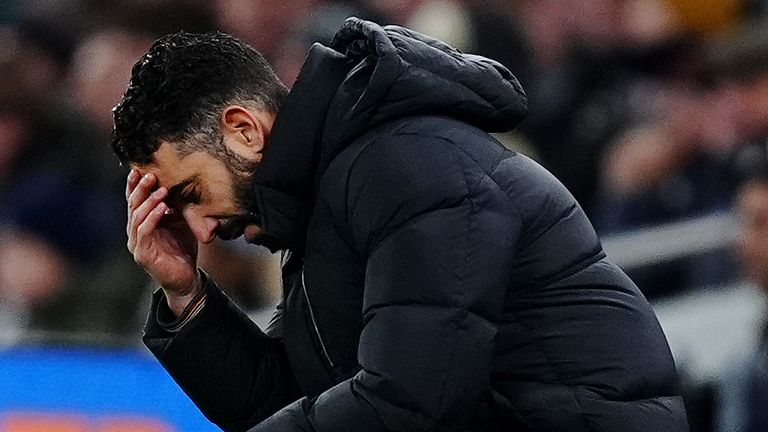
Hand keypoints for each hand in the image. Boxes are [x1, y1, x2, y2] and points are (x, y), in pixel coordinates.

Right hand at [126, 169, 199, 314]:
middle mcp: (135, 231)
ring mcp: (136, 243)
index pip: (134, 200)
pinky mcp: (142, 254)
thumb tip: (181, 184)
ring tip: (161, 190)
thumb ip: (177, 206)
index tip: (140, 168)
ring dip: (148, 201)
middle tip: (150, 174)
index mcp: (142, 222)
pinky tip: (161, 208)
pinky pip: (143, 232)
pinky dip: (151, 218)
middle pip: (133, 205)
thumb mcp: (181, 222)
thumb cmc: (182, 248)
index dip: (134, 185)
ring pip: (136, 217)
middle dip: (140, 188)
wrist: (187, 277)